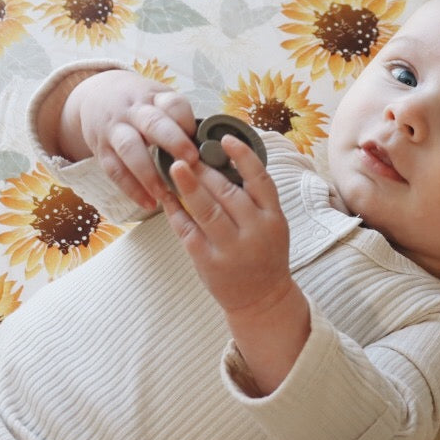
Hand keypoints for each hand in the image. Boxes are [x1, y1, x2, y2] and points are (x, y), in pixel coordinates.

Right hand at [65, 70, 197, 209]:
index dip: (186, 120)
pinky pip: (114, 170)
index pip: (172, 104)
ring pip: (130, 148)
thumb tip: (212, 146)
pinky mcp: (102, 150)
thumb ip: (180, 119)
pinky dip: (131, 189)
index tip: (198, 137)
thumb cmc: (139, 103)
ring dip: (149, 173)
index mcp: (155, 98)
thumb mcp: (158, 99)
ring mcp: (115, 130)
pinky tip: (148, 203)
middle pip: (153, 123)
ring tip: (166, 193)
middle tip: (191, 161)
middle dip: (173, 141)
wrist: (94, 96)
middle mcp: (134, 111)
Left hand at [161, 135, 294, 309]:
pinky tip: (167, 198)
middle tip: (186, 150)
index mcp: (273, 218)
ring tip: (175, 166)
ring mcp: (231, 249)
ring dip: (189, 185)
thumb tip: (222, 164)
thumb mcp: (273, 225)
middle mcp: (255, 231)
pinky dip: (176, 213)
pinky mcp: (209, 262)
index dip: (243, 156)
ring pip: (207, 210)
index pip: (261, 180)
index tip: (225, 138)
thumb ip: (255, 200)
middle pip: (228, 192)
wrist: (263, 300)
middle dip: (205, 169)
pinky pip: (188, 231)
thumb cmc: (265, 255)